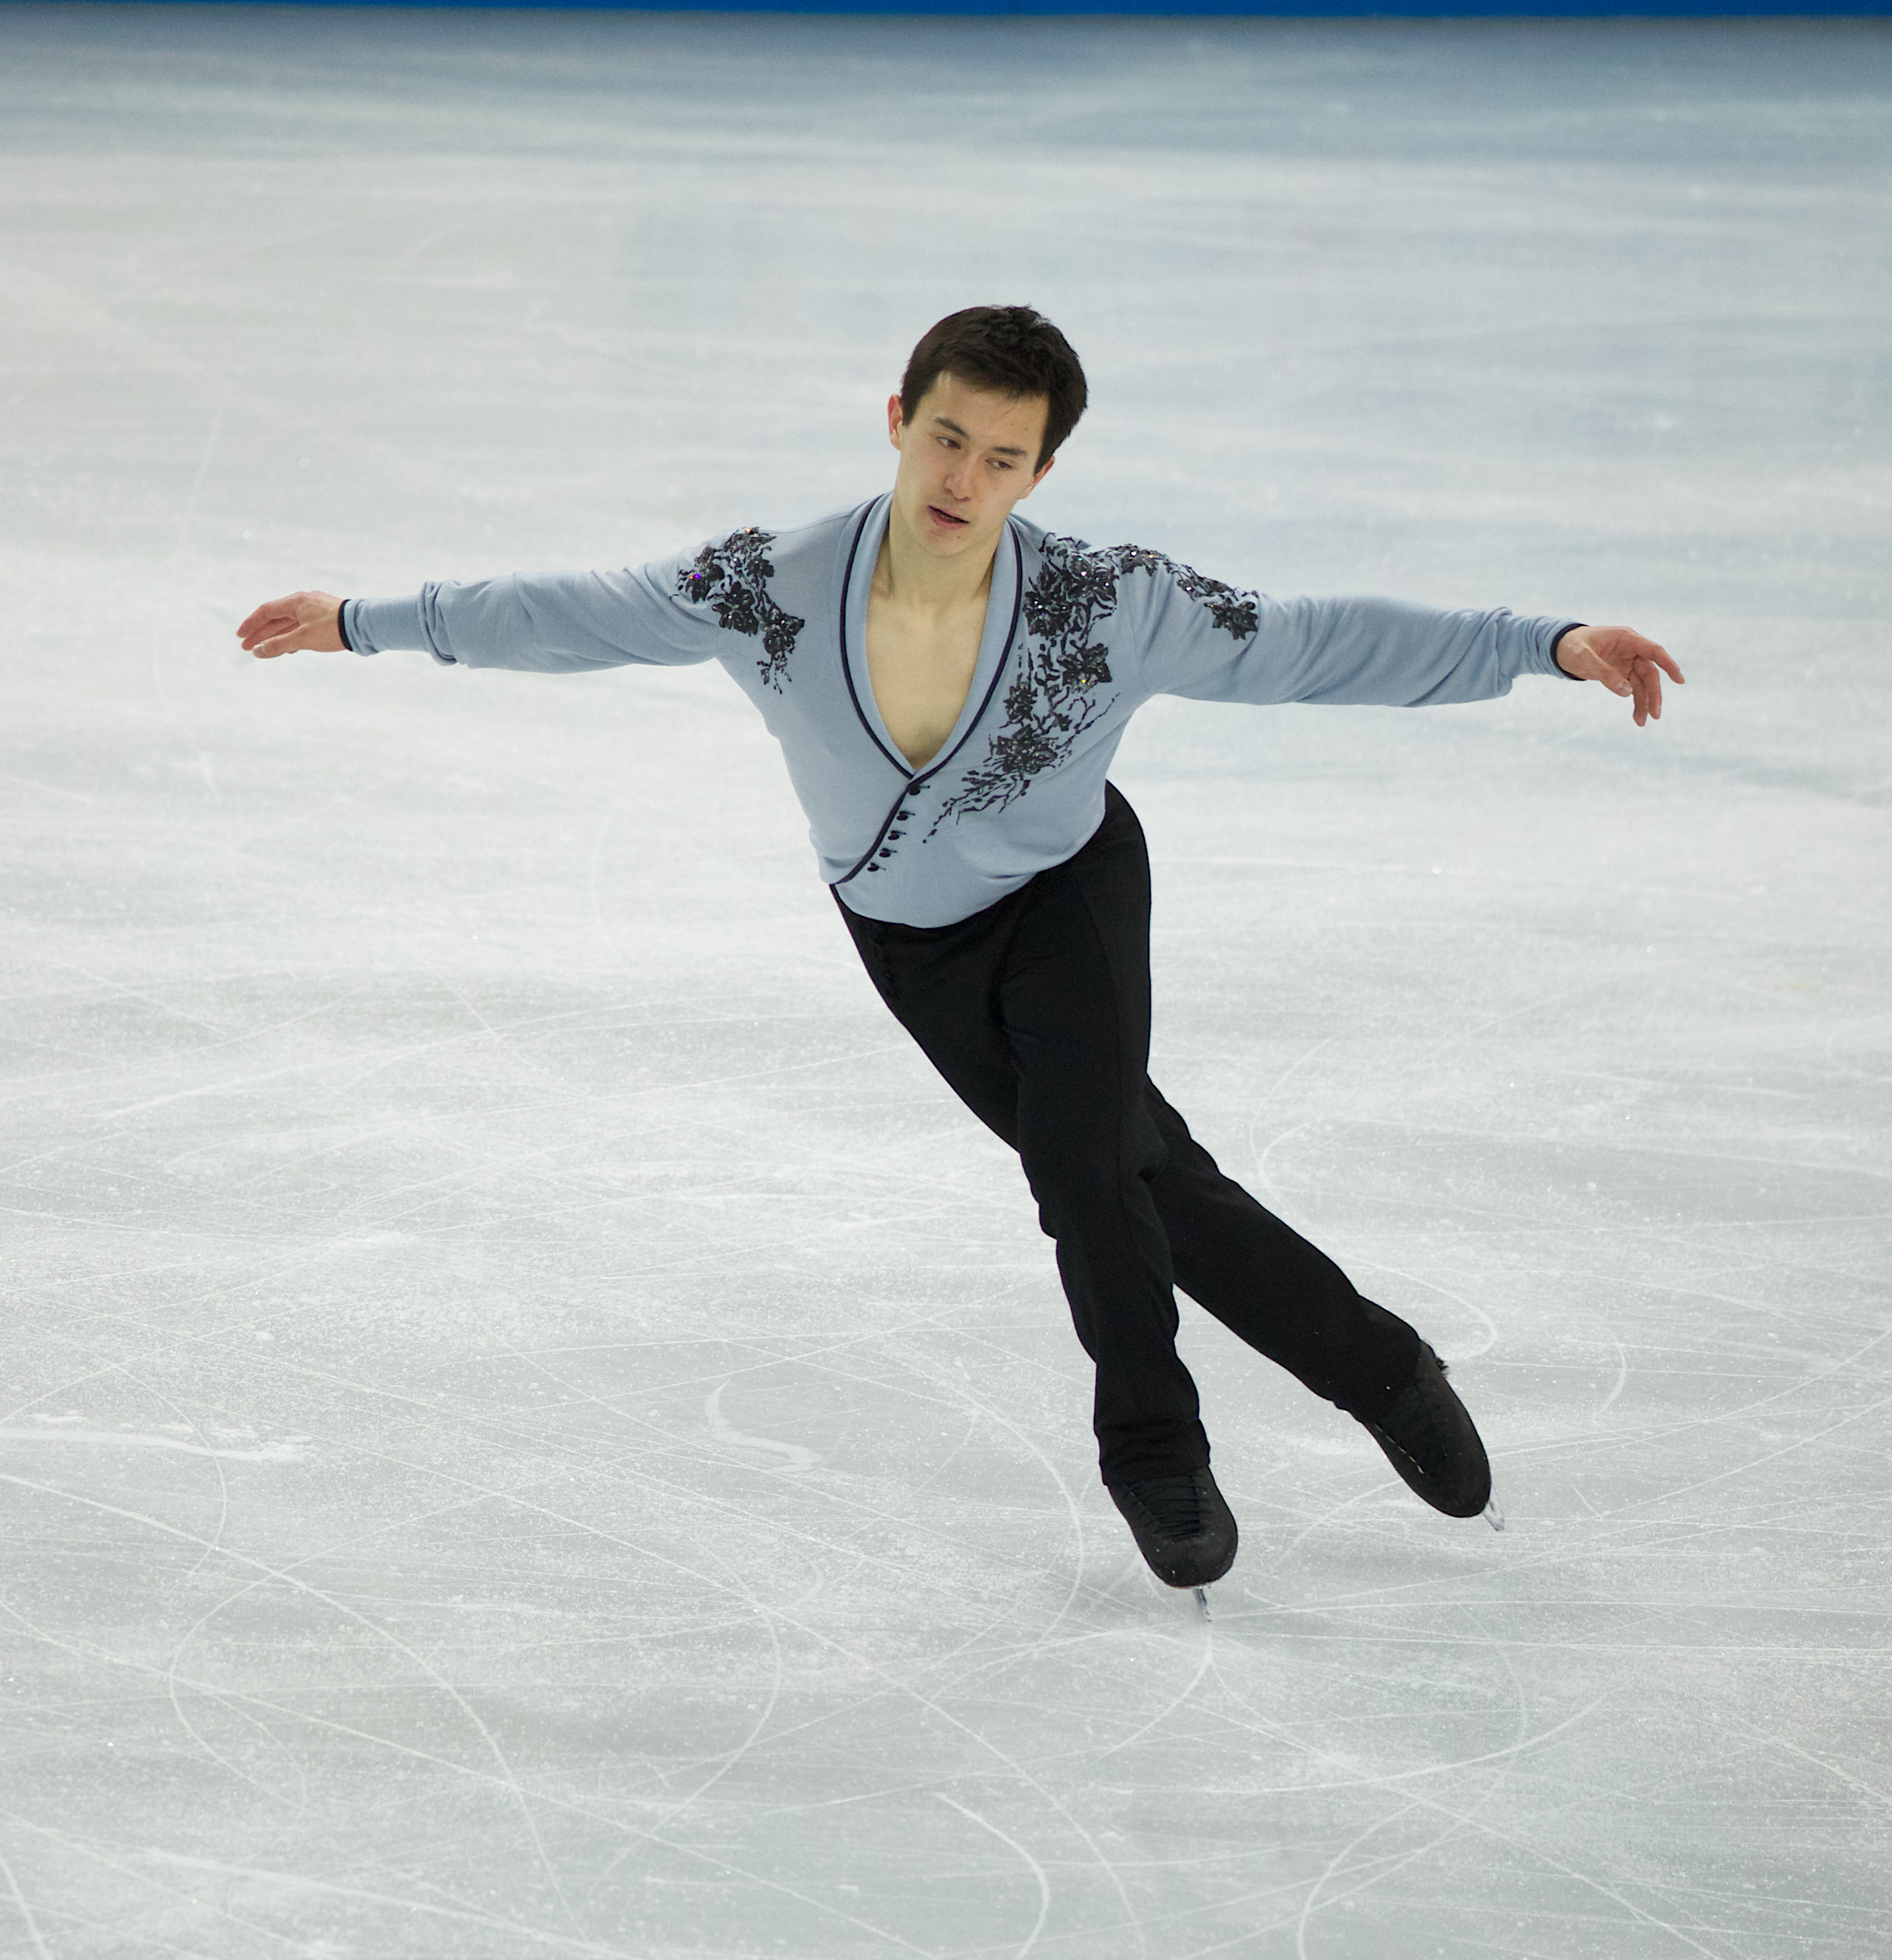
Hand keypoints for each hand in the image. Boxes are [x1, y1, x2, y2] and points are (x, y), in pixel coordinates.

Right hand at [237, 590, 345, 659]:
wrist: (363, 626)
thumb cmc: (333, 629)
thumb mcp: (303, 639)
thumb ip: (279, 645)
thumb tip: (258, 651)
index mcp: (296, 602)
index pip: (266, 612)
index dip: (251, 624)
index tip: (241, 637)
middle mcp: (303, 602)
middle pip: (276, 618)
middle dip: (261, 634)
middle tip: (247, 648)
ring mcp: (315, 609)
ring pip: (290, 624)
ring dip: (276, 637)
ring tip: (264, 650)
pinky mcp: (325, 618)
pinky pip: (303, 627)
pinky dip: (293, 637)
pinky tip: (288, 648)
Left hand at [1554, 624, 1683, 726]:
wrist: (1559, 648)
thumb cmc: (1571, 647)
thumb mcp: (1584, 659)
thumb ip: (1604, 673)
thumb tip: (1627, 692)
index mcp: (1626, 639)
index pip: (1653, 651)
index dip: (1668, 665)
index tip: (1679, 680)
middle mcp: (1631, 650)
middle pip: (1649, 673)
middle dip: (1653, 694)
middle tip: (1655, 715)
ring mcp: (1627, 662)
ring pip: (1642, 684)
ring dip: (1644, 702)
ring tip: (1641, 722)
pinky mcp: (1621, 672)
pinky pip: (1633, 688)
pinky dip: (1635, 701)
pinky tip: (1636, 717)